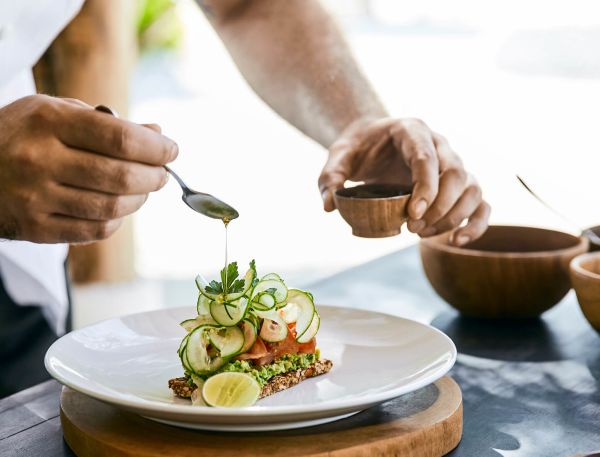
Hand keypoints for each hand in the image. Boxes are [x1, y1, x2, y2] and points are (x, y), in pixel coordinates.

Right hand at [0, 95, 177, 242]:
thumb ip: (105, 123)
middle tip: (162, 173)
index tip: (171, 150)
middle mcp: (40, 160)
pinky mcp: (34, 228)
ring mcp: (36, 198)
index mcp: (48, 122)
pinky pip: (94, 230)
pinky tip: (117, 208)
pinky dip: (116, 219)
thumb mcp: (53, 113)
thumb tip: (157, 132)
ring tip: (143, 190)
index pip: (120, 139)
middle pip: (122, 176)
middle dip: (155, 176)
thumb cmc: (18, 135)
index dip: (156, 148)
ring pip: (112, 207)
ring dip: (140, 200)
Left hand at [318, 117, 489, 244]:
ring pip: (472, 188)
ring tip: (421, 233)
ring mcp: (452, 163)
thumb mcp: (338, 156)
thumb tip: (329, 206)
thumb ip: (330, 176)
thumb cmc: (358, 147)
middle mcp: (439, 144)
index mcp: (411, 131)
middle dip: (438, 206)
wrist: (373, 141)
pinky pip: (480, 202)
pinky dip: (476, 223)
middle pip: (456, 174)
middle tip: (411, 227)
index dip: (425, 188)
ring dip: (453, 216)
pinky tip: (457, 240)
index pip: (428, 158)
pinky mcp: (458, 183)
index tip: (411, 214)